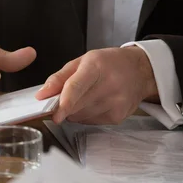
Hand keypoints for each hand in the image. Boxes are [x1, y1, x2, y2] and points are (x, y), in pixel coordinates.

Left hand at [36, 46, 158, 124]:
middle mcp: (109, 85)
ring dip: (74, 111)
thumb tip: (42, 95)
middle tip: (60, 100)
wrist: (140, 72)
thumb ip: (60, 78)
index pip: (77, 87)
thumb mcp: (82, 61)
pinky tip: (93, 103)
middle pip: (76, 105)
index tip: (54, 114)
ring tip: (84, 97)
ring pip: (80, 116)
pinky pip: (90, 121)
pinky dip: (85, 115)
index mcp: (97, 66)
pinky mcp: (117, 117)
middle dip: (63, 106)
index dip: (64, 103)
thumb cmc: (110, 63)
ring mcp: (115, 103)